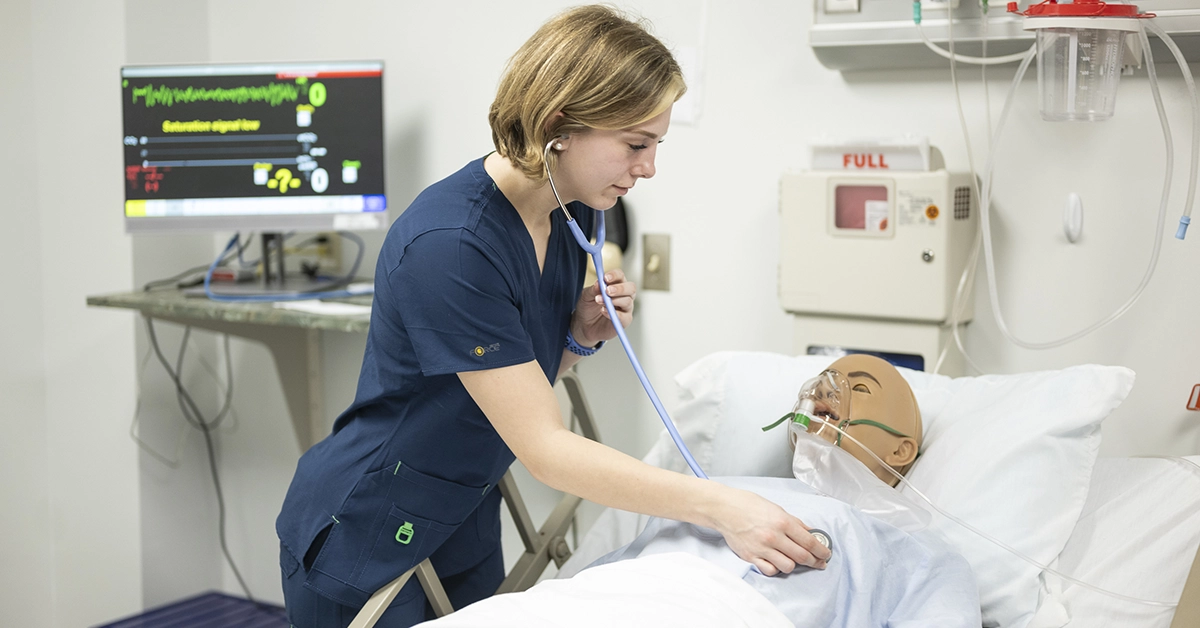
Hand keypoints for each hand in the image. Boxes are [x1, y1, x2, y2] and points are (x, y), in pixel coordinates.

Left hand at [571, 269, 635, 346]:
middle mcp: (624, 295)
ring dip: (614, 301)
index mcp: (616, 284)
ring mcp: (625, 308)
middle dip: (620, 288)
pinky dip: (614, 314)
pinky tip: (604, 311)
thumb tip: (599, 283)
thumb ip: (593, 289)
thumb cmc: (587, 307)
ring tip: (600, 302)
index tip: (605, 278)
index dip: (615, 275)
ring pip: (628, 301)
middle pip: (631, 288)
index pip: (620, 276)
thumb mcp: (586, 296)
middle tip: (607, 291)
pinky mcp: (624, 321)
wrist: (584, 325)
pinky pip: (624, 317)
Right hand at [712, 487, 830, 575]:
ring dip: (794, 565)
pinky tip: (777, 562)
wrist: (724, 509)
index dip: (821, 550)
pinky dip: (776, 568)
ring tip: (794, 560)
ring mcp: (762, 548)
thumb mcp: (776, 508)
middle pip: (802, 556)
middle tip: (818, 562)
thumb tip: (810, 532)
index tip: (826, 554)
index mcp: (782, 521)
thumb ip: (794, 522)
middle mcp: (774, 536)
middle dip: (814, 561)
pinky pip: (770, 570)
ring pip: (788, 566)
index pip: (809, 541)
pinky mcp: (751, 556)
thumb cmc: (748, 505)